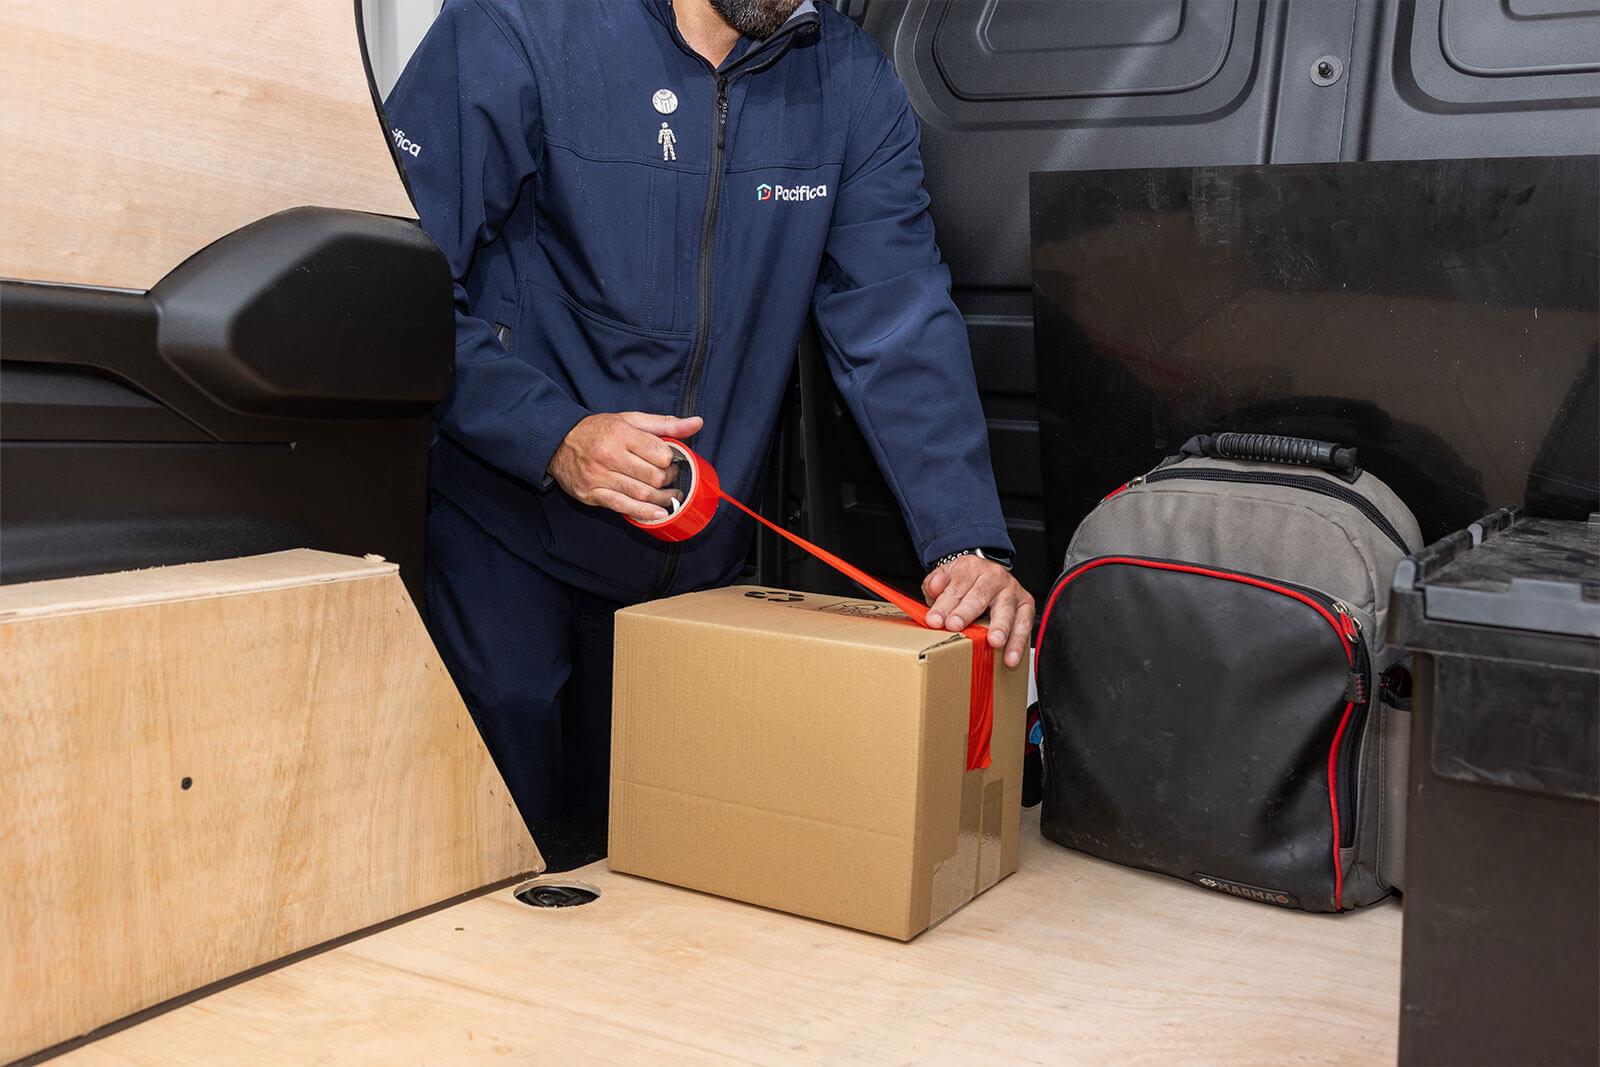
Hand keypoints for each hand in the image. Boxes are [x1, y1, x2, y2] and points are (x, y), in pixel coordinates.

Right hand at [547, 412, 702, 520]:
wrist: (558, 441)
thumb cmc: (598, 430)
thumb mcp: (630, 420)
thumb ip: (665, 424)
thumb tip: (697, 423)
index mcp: (620, 433)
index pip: (660, 454)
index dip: (671, 460)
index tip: (670, 461)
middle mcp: (608, 455)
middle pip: (653, 476)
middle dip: (669, 480)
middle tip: (671, 478)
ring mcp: (598, 477)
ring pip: (641, 494)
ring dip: (663, 499)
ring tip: (671, 497)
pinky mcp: (591, 494)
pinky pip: (622, 506)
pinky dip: (643, 513)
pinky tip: (658, 513)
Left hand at [922, 555, 1034, 668]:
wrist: (986, 574)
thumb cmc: (964, 582)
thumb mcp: (945, 577)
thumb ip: (935, 583)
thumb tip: (935, 586)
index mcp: (971, 567)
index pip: (955, 588)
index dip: (943, 606)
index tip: (934, 621)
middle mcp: (994, 576)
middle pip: (979, 595)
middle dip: (966, 613)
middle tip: (956, 627)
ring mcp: (1011, 590)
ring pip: (1006, 609)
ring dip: (1000, 627)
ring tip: (994, 642)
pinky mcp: (1026, 604)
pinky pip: (1024, 623)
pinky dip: (1018, 641)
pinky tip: (1011, 656)